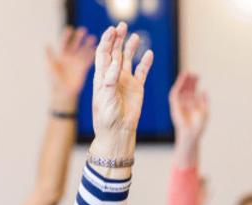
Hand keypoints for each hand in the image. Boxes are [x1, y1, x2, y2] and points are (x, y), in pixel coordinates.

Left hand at [47, 26, 96, 108]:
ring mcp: (77, 63)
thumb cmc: (54, 80)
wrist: (63, 92)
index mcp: (61, 55)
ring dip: (88, 44)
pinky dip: (92, 55)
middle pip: (75, 44)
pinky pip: (88, 60)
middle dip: (79, 37)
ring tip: (93, 38)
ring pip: (83, 51)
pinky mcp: (83, 69)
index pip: (64, 43)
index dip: (66, 36)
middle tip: (84, 30)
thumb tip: (46, 44)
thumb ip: (49, 55)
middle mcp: (70, 57)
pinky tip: (97, 49)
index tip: (70, 28)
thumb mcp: (50, 66)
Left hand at [90, 23, 151, 157]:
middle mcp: (113, 76)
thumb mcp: (105, 98)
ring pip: (128, 59)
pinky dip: (146, 63)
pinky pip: (142, 72)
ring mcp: (125, 81)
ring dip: (131, 47)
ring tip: (135, 36)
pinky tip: (149, 53)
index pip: (103, 54)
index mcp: (102, 77)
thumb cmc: (106, 118)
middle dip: (118, 39)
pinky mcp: (137, 88)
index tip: (112, 31)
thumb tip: (116, 60)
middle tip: (122, 26)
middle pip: (115, 52)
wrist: (118, 132)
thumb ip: (110, 79)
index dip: (107, 41)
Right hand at [168, 73, 208, 147]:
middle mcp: (184, 103)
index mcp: (192, 105)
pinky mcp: (174, 106)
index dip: (194, 83)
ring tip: (187, 73)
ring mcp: (179, 104)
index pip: (192, 91)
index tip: (197, 76)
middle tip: (193, 73)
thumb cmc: (199, 126)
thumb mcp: (205, 111)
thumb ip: (205, 100)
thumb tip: (204, 90)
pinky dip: (177, 86)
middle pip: (186, 89)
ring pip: (180, 90)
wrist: (191, 134)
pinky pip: (174, 94)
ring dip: (183, 81)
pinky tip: (182, 80)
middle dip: (189, 81)